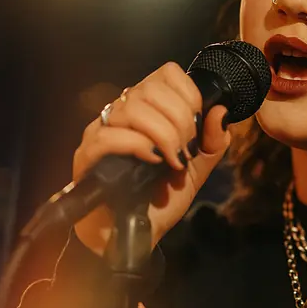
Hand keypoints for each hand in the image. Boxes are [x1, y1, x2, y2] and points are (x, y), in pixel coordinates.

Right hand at [72, 61, 231, 254]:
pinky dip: (137, 145)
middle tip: (186, 150)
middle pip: (150, 88)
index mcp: (148, 108)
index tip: (197, 127)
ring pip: (130, 108)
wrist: (138, 234)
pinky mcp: (86, 156)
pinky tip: (152, 161)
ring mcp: (100, 131)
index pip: (166, 74)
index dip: (188, 95)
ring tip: (172, 160)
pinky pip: (108, 136)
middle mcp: (121, 112)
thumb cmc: (162, 197)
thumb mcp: (197, 168)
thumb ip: (212, 141)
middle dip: (179, 119)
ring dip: (162, 133)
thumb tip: (221, 111)